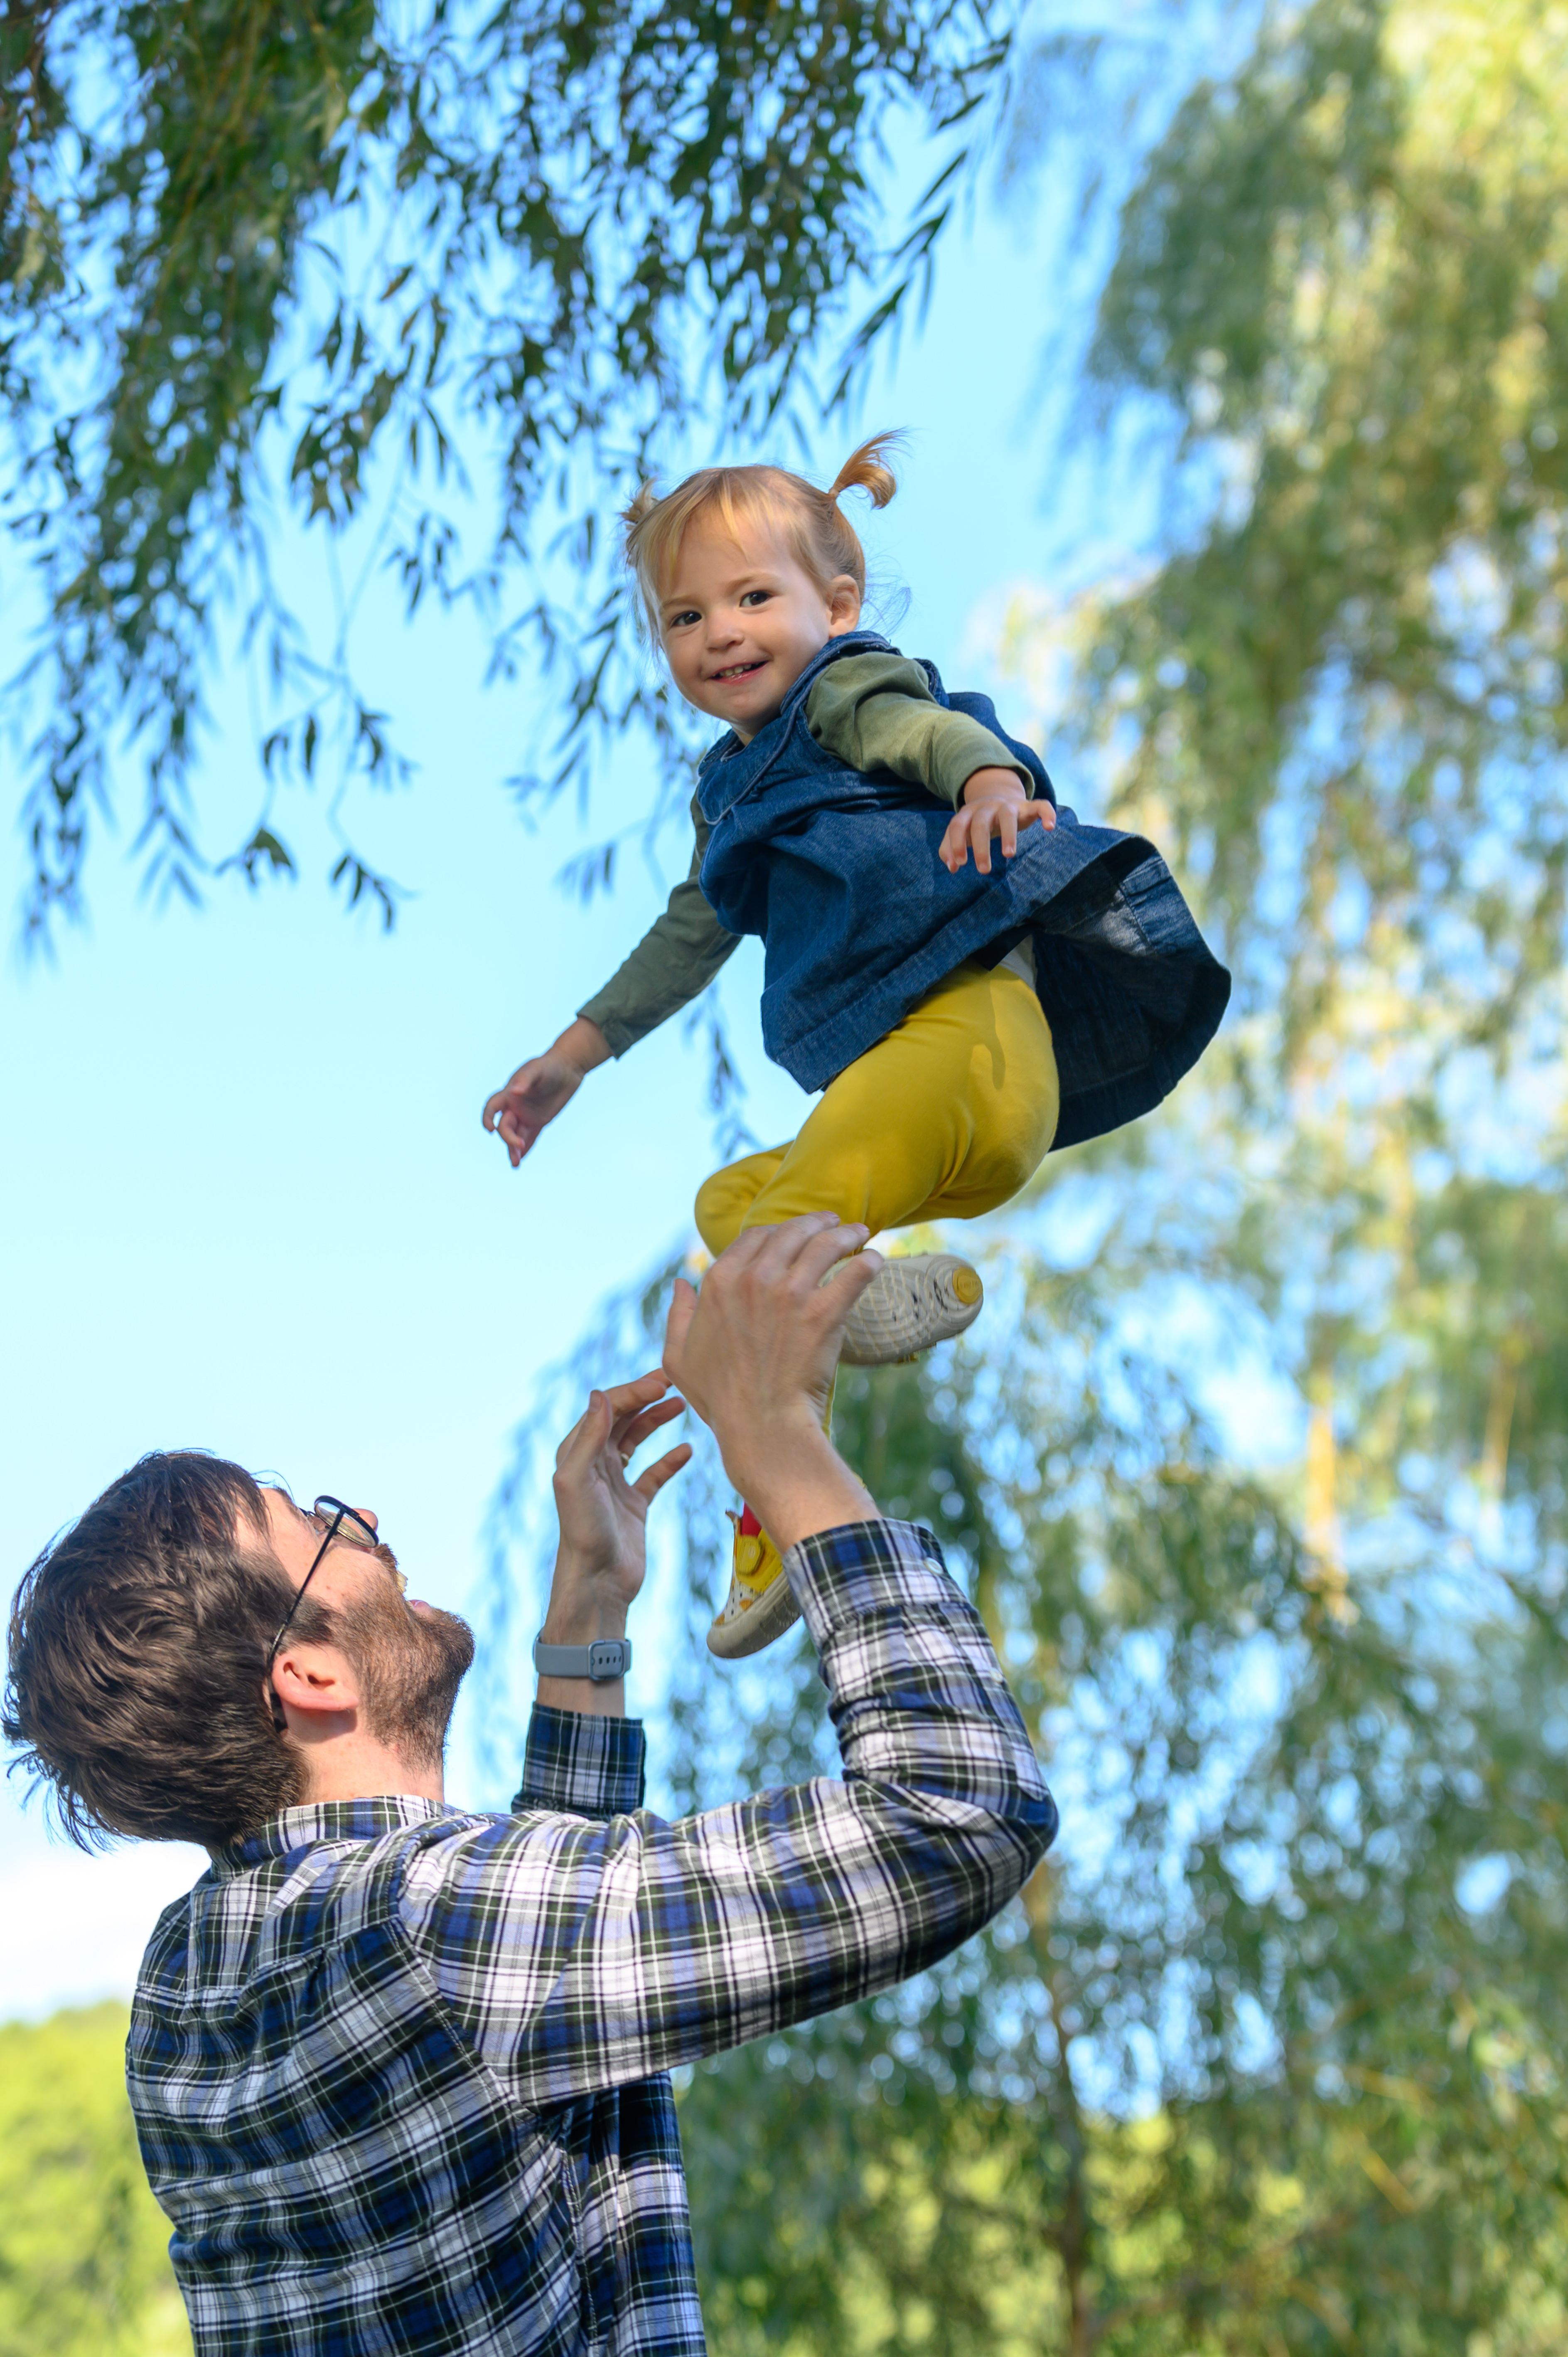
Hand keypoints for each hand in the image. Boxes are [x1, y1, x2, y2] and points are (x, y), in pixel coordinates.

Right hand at [483, 1017, 609, 1167]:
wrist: (568, 1068)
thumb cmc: (549, 1065)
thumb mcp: (537, 1069)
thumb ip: (525, 1080)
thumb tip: (514, 1091)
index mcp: (509, 1094)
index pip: (492, 1108)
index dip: (487, 1118)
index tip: (490, 1129)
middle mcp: (515, 1106)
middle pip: (505, 1126)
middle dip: (508, 1138)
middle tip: (519, 1146)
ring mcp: (527, 1115)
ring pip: (516, 1135)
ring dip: (513, 1149)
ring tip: (515, 1164)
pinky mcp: (540, 1121)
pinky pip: (530, 1137)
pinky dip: (526, 1148)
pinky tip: (522, 1158)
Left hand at [544, 1372, 690, 1635]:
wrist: (597, 1581)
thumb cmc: (583, 1532)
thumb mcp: (577, 1480)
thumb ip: (589, 1437)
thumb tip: (601, 1394)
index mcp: (577, 1452)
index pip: (606, 1408)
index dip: (633, 1392)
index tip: (661, 1384)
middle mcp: (594, 1463)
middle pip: (622, 1418)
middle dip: (646, 1397)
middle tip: (676, 1382)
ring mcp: (615, 1482)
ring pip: (637, 1439)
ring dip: (657, 1420)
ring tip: (683, 1404)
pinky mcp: (634, 1503)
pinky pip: (654, 1473)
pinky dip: (670, 1460)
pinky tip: (687, 1451)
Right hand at [662, 1215, 881, 1551]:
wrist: (761, 1425)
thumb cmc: (720, 1399)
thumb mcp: (679, 1357)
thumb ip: (678, 1316)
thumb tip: (680, 1284)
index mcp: (719, 1282)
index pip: (754, 1236)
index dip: (777, 1229)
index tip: (794, 1232)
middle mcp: (754, 1279)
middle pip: (792, 1232)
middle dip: (816, 1222)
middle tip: (833, 1223)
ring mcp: (790, 1293)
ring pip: (825, 1244)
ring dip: (846, 1234)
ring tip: (859, 1233)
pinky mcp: (824, 1312)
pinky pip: (854, 1273)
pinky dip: (867, 1262)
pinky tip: (875, 1260)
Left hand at [939, 767, 1055, 875]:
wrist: (999, 795)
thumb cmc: (977, 821)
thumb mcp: (962, 831)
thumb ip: (950, 847)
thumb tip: (952, 867)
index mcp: (969, 813)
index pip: (957, 825)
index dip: (956, 843)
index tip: (961, 864)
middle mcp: (987, 807)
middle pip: (981, 823)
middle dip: (981, 847)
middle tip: (983, 870)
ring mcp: (1008, 805)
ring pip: (1007, 816)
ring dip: (1008, 835)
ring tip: (1009, 855)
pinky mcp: (1028, 806)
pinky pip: (1040, 805)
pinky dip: (1046, 813)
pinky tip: (1050, 827)